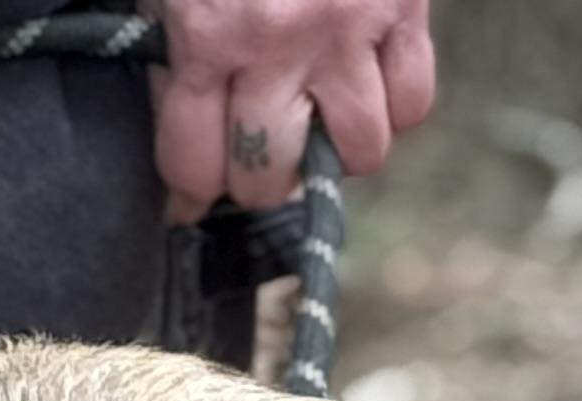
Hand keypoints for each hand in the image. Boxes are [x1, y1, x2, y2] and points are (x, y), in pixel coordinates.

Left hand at [153, 0, 434, 219]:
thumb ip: (170, 45)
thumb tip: (180, 133)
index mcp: (205, 31)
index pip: (194, 164)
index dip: (189, 191)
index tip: (188, 200)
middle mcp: (275, 44)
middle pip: (268, 177)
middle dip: (258, 175)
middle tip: (257, 149)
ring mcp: (346, 32)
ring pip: (356, 154)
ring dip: (338, 149)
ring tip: (323, 117)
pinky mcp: (403, 12)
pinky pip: (411, 105)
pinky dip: (396, 106)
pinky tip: (370, 81)